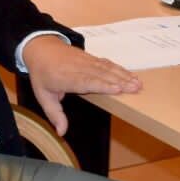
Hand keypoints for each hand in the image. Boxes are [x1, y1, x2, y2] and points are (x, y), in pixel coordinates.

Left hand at [21, 34, 142, 135]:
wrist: (41, 47)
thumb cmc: (42, 74)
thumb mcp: (43, 96)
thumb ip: (55, 114)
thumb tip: (62, 132)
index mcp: (67, 78)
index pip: (87, 81)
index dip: (102, 85)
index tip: (117, 89)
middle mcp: (79, 68)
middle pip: (102, 74)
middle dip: (120, 81)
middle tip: (136, 88)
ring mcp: (87, 61)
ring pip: (108, 68)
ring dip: (124, 75)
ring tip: (138, 83)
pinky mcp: (92, 57)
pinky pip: (108, 63)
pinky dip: (120, 69)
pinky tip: (130, 74)